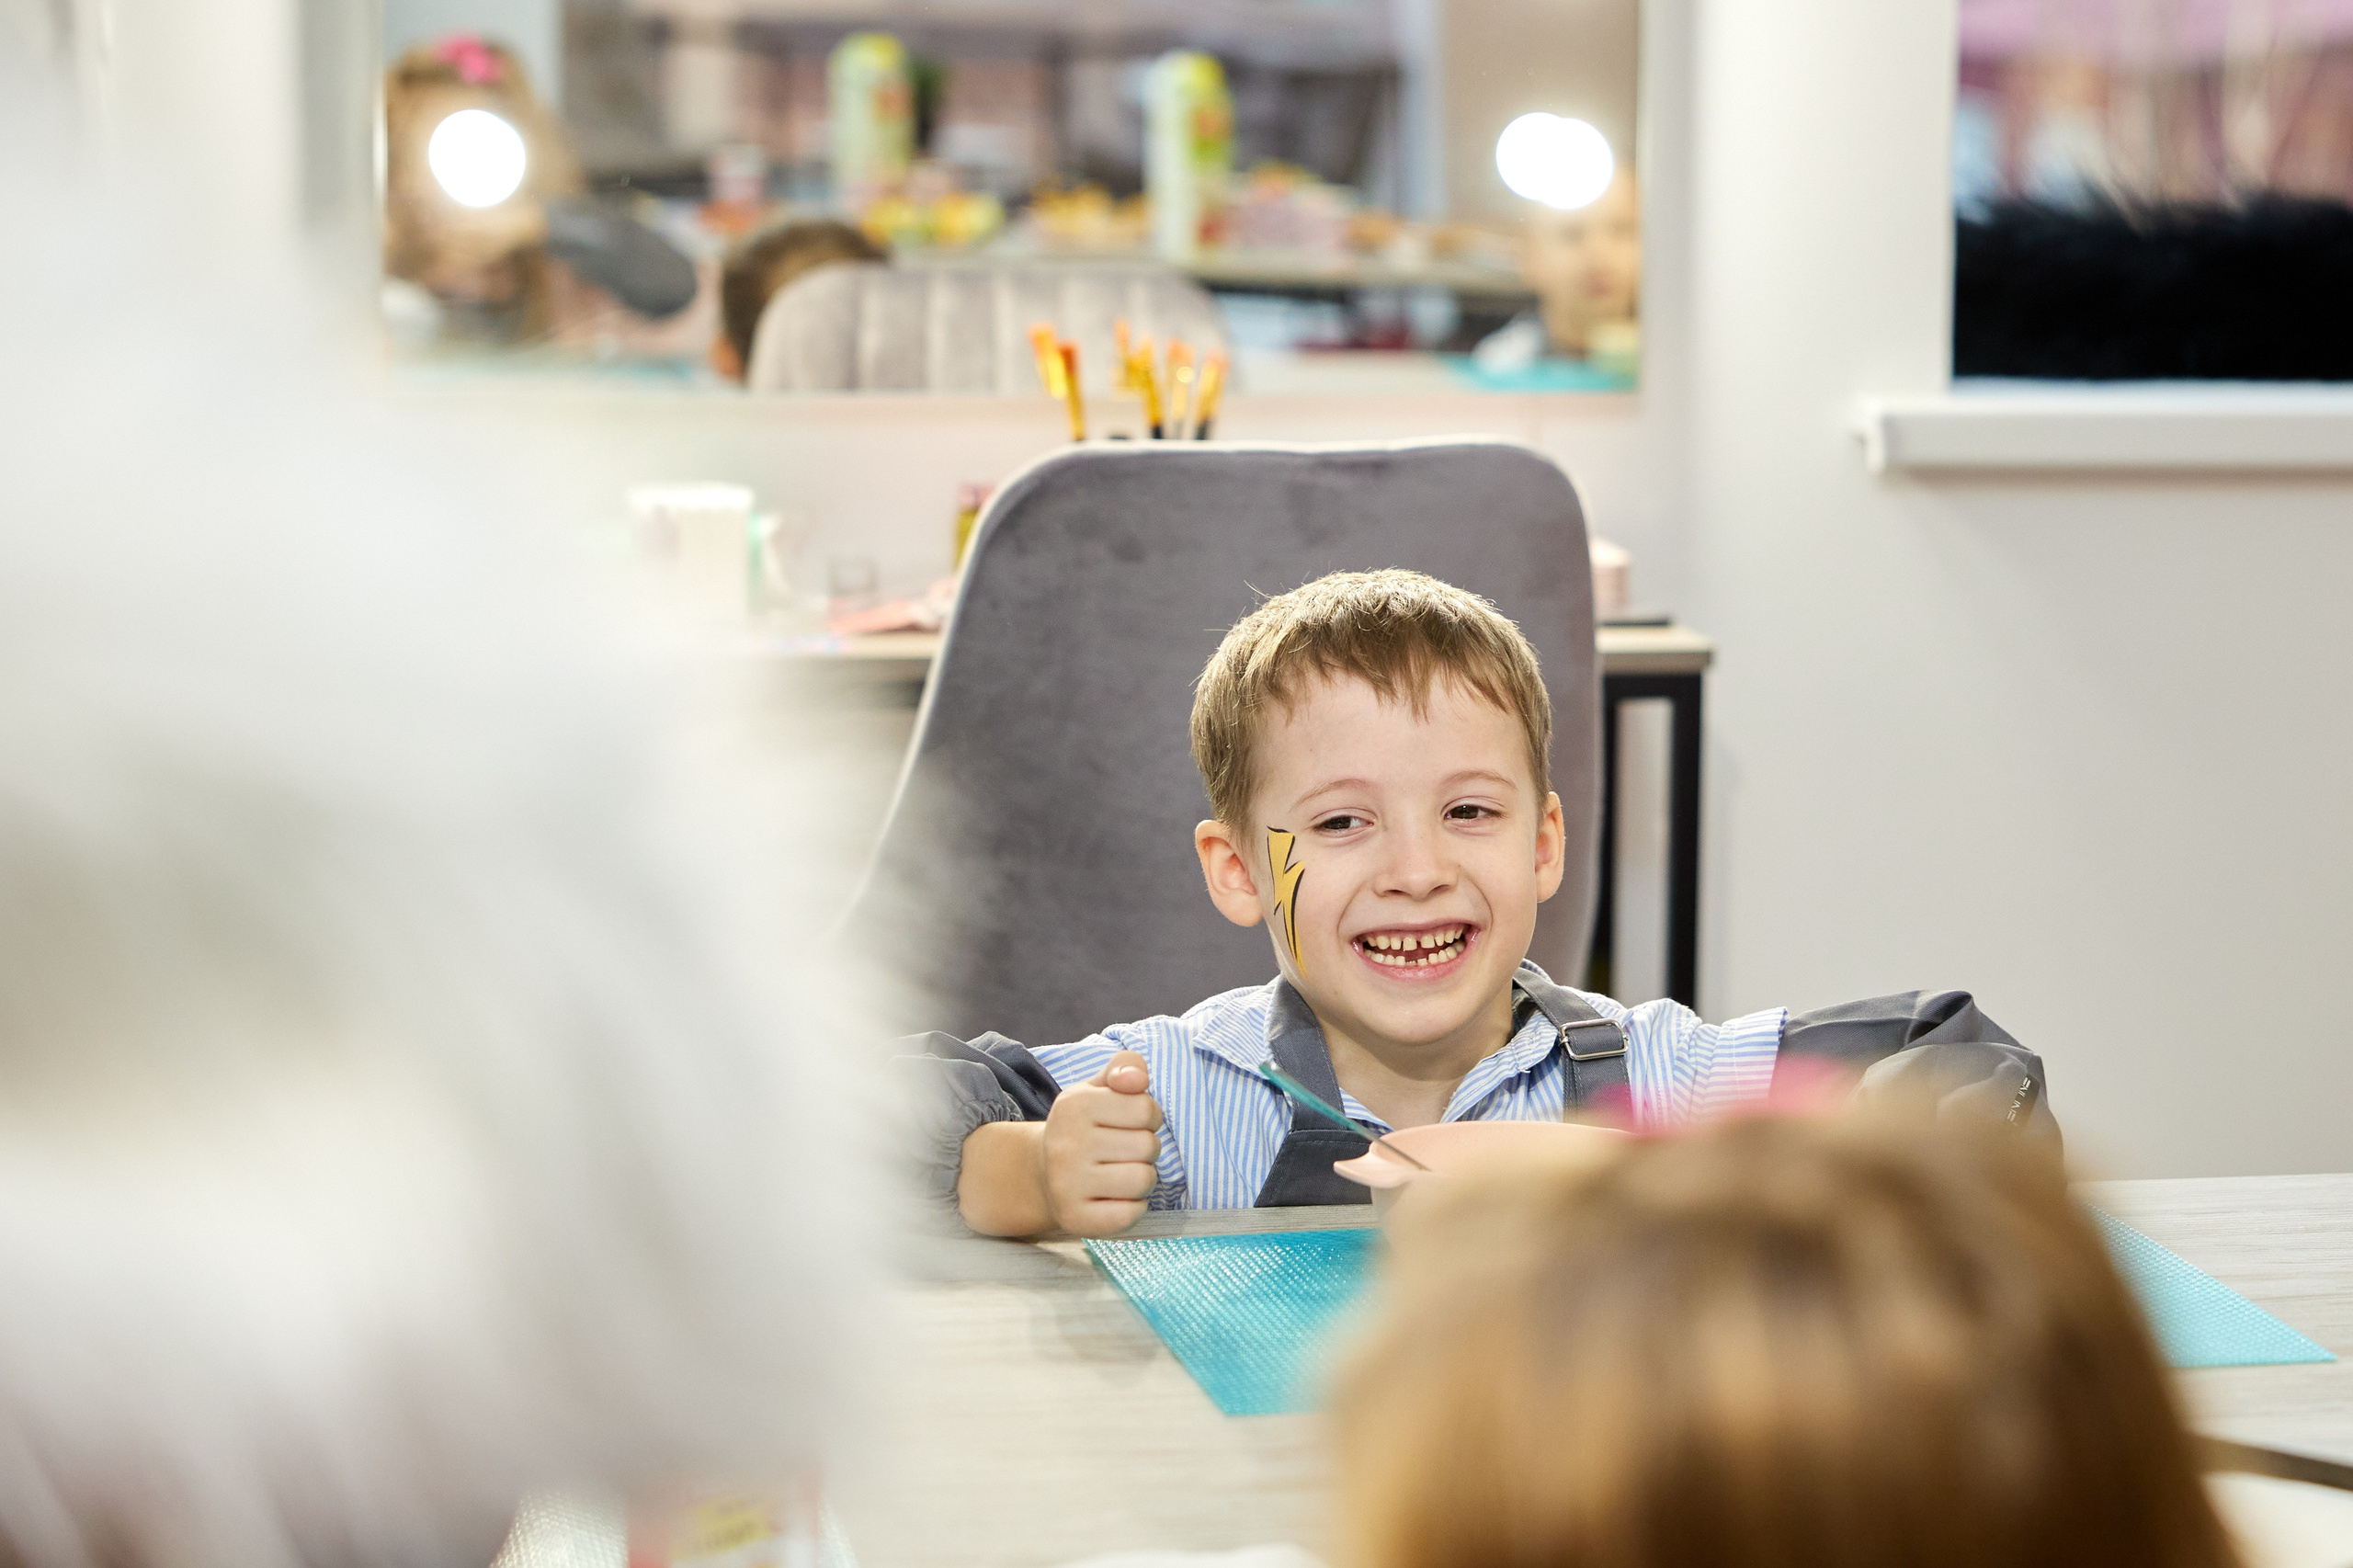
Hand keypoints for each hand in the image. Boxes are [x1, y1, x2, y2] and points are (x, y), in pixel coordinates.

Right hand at [1041, 1050, 1163, 1235]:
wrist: (1040, 1175)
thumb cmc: (1082, 1128)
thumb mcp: (1099, 1088)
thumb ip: (1125, 1066)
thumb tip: (1137, 1079)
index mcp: (1074, 1105)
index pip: (1146, 1108)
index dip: (1147, 1116)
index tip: (1129, 1123)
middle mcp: (1066, 1144)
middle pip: (1148, 1146)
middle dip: (1146, 1149)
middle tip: (1123, 1152)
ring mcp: (1067, 1184)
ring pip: (1143, 1180)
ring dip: (1142, 1179)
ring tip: (1122, 1174)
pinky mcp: (1075, 1218)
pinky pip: (1131, 1213)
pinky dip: (1133, 1207)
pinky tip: (1115, 1198)